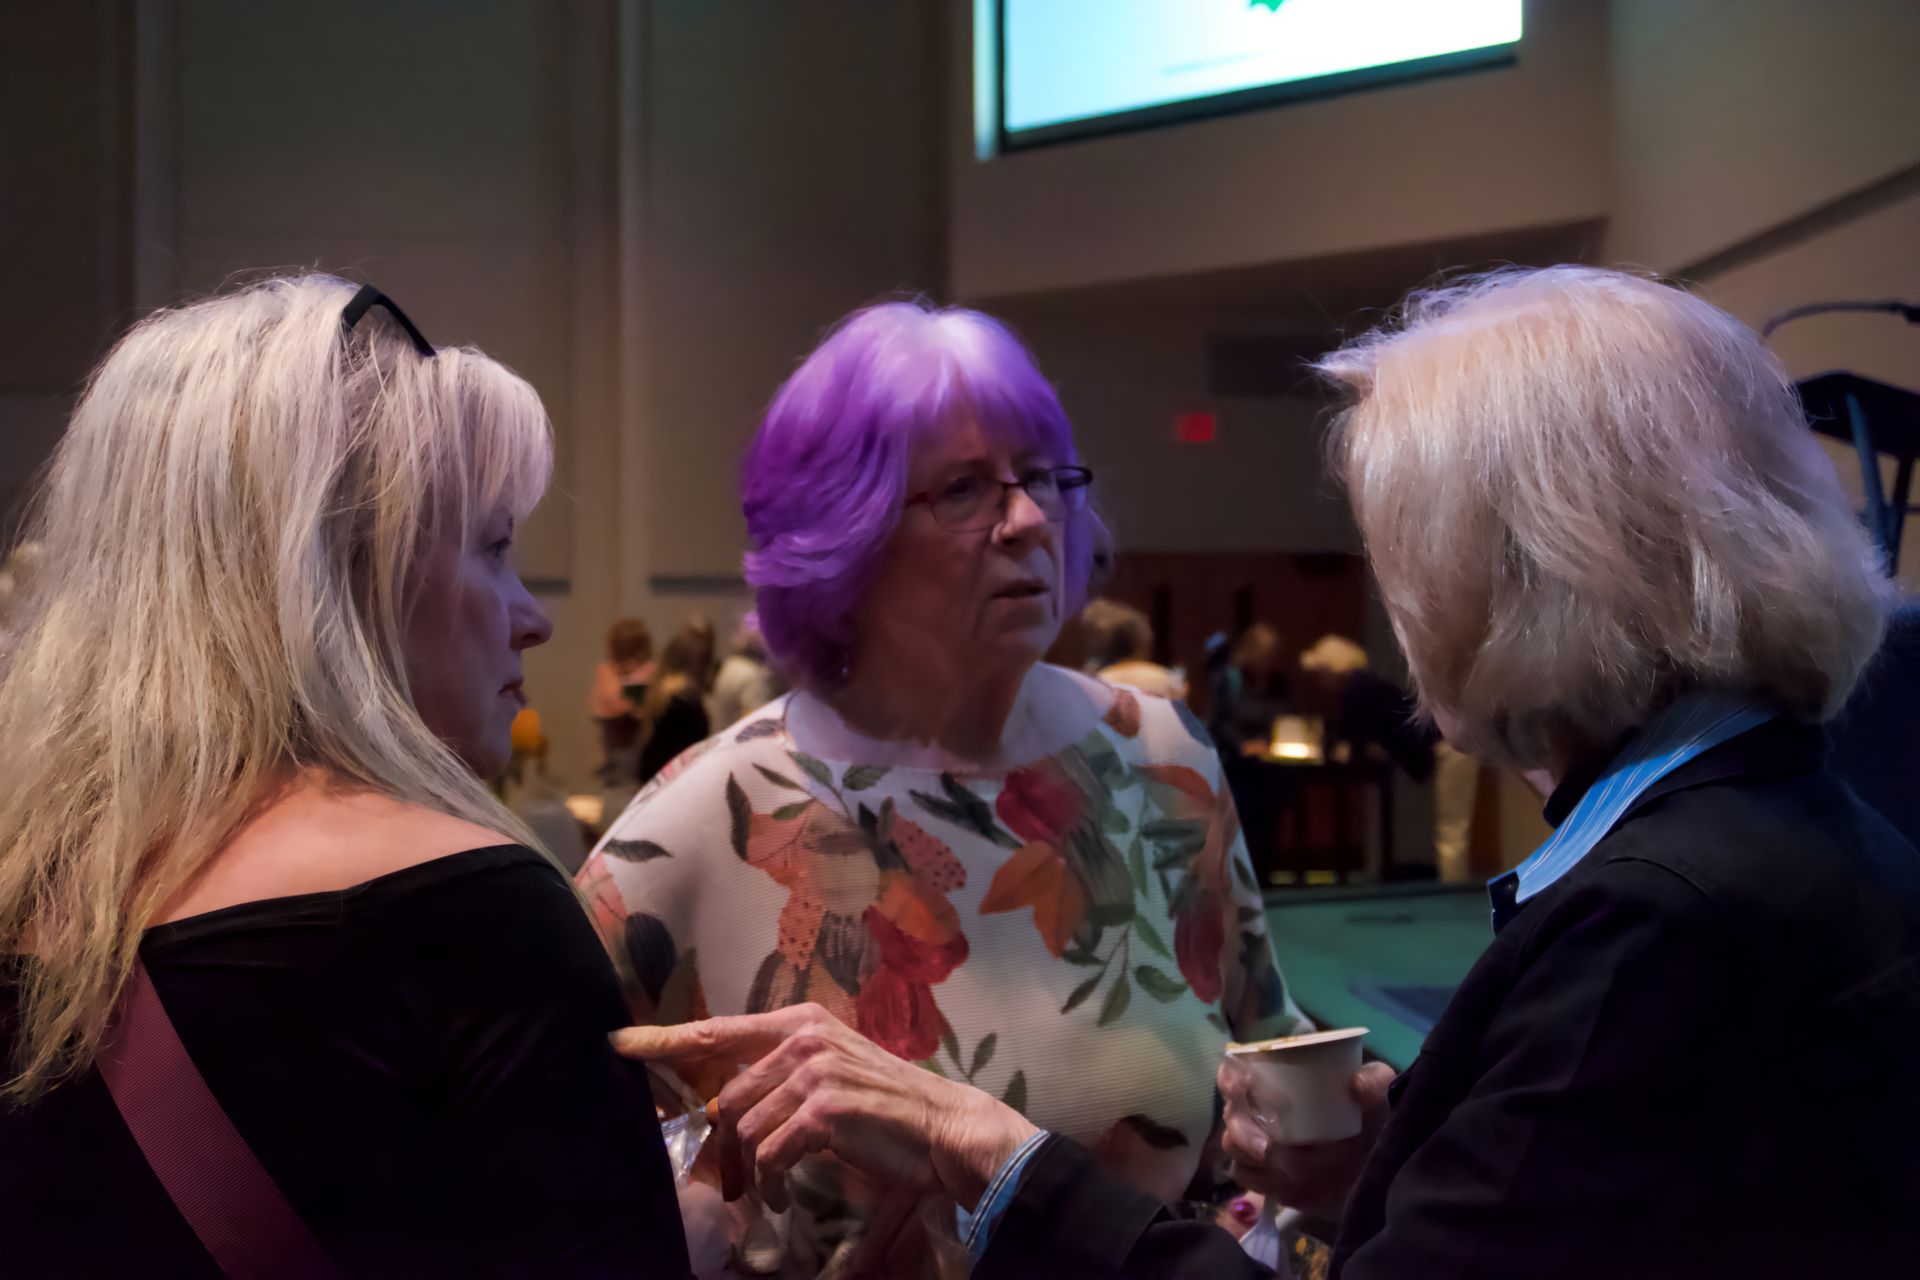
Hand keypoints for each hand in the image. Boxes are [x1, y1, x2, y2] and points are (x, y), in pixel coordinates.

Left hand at [613, 1004, 1039, 1212]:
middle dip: (726, 1141)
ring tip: (774, 1185)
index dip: (665, 1039)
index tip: (621, 1043)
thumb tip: (726, 1107)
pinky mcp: (822, 1109)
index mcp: (803, 1023)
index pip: (719, 1031)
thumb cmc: (891, 1108)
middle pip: (728, 1095)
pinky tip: (784, 1192)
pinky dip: (771, 1181)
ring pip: (746, 1127)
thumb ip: (784, 1077)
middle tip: (741, 1172)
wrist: (945, 1128)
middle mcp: (804, 1039)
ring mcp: (813, 1071)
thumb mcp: (834, 1073)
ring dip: (753, 1167)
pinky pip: (770, 1153)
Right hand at [1217, 1058, 1395, 1220]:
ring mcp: (1267, 1149)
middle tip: (1266, 1144)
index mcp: (1284, 1084)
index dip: (1232, 1078)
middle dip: (1241, 1126)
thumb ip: (1377, 1082)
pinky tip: (1278, 1179)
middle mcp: (1267, 1114)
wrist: (1387, 1178)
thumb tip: (1356, 1082)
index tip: (1243, 1085)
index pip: (1240, 1072)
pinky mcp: (1271, 1181)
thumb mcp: (1383, 1098)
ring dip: (1246, 1151)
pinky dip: (1256, 1178)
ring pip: (1233, 1146)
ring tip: (1272, 1158)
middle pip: (1232, 1113)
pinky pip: (1245, 1178)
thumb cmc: (1378, 1127)